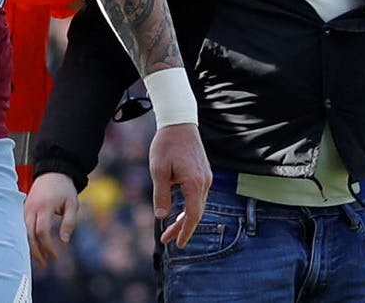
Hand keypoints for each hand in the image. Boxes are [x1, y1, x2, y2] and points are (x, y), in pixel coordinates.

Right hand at [24, 172, 80, 265]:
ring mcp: (25, 207)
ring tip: (39, 259)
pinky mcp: (23, 208)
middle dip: (36, 251)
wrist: (53, 171)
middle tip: (44, 264)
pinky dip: (26, 238)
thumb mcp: (72, 204)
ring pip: (23, 232)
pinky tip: (33, 247)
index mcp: (44, 207)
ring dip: (30, 247)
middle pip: (29, 234)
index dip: (47, 246)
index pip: (42, 231)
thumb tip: (64, 241)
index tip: (55, 256)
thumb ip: (69, 222)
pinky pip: (21, 226)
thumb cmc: (64, 189)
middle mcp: (31, 208)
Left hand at [148, 122, 210, 247]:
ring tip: (170, 229)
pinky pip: (198, 195)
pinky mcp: (204, 173)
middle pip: (196, 212)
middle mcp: (205, 182)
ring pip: (198, 204)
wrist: (179, 121)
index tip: (178, 244)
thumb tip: (162, 216)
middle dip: (182, 228)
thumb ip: (162, 195)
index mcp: (194, 183)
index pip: (193, 215)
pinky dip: (189, 206)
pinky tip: (178, 210)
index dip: (185, 231)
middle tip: (167, 240)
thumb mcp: (158, 170)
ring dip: (185, 217)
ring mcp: (206, 177)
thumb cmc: (167, 144)